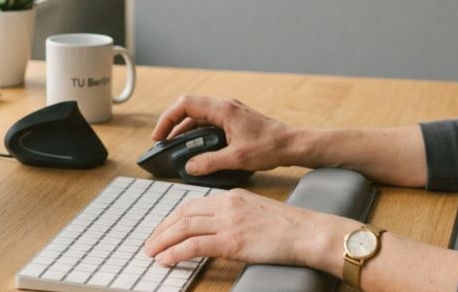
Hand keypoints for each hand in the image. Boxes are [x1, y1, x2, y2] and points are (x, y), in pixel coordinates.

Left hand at [143, 189, 356, 268]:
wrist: (308, 232)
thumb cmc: (289, 227)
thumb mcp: (256, 212)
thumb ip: (235, 215)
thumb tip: (217, 230)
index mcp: (232, 196)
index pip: (193, 204)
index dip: (173, 218)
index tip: (163, 229)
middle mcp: (226, 205)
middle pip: (183, 214)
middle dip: (162, 229)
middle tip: (150, 243)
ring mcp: (228, 222)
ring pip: (184, 228)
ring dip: (163, 241)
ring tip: (152, 253)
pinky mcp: (232, 241)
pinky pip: (194, 245)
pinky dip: (176, 253)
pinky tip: (166, 260)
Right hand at [150, 95, 297, 174]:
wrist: (293, 145)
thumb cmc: (270, 147)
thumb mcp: (237, 158)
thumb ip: (209, 162)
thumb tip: (189, 167)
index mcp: (223, 109)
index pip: (185, 105)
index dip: (167, 119)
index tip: (159, 136)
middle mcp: (225, 106)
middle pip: (188, 107)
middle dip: (172, 123)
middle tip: (162, 141)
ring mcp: (230, 112)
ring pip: (198, 115)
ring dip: (184, 129)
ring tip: (175, 147)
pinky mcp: (234, 120)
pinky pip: (208, 122)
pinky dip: (197, 133)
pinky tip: (195, 148)